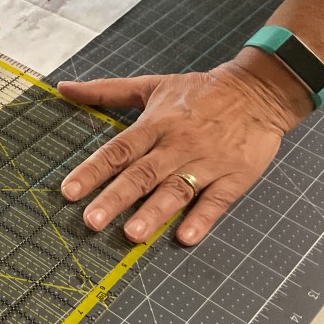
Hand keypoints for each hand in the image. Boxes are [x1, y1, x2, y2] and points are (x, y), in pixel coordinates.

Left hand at [57, 50, 311, 245]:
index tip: (69, 191)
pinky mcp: (234, 176)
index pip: (118, 150)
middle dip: (115, 199)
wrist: (261, 89)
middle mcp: (177, 144)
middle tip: (91, 221)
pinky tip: (185, 237)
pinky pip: (216, 200)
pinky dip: (202, 219)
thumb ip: (106, 91)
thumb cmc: (200, 92)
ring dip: (154, 213)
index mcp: (155, 124)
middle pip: (142, 174)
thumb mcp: (152, 85)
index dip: (92, 170)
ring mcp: (207, 161)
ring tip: (132, 235)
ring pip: (176, 189)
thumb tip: (63, 88)